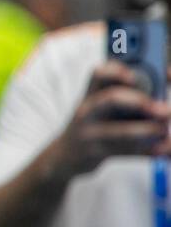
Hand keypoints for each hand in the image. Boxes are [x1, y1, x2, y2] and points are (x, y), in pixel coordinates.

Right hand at [54, 60, 170, 178]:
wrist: (65, 156)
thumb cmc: (94, 125)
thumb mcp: (99, 108)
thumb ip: (126, 97)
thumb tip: (163, 93)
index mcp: (90, 94)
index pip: (99, 74)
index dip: (119, 71)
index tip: (137, 75)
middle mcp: (87, 111)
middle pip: (111, 99)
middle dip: (140, 102)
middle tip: (163, 110)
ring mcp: (89, 133)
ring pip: (121, 131)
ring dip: (149, 130)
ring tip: (164, 130)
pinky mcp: (95, 153)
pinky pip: (126, 151)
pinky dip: (149, 151)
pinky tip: (165, 149)